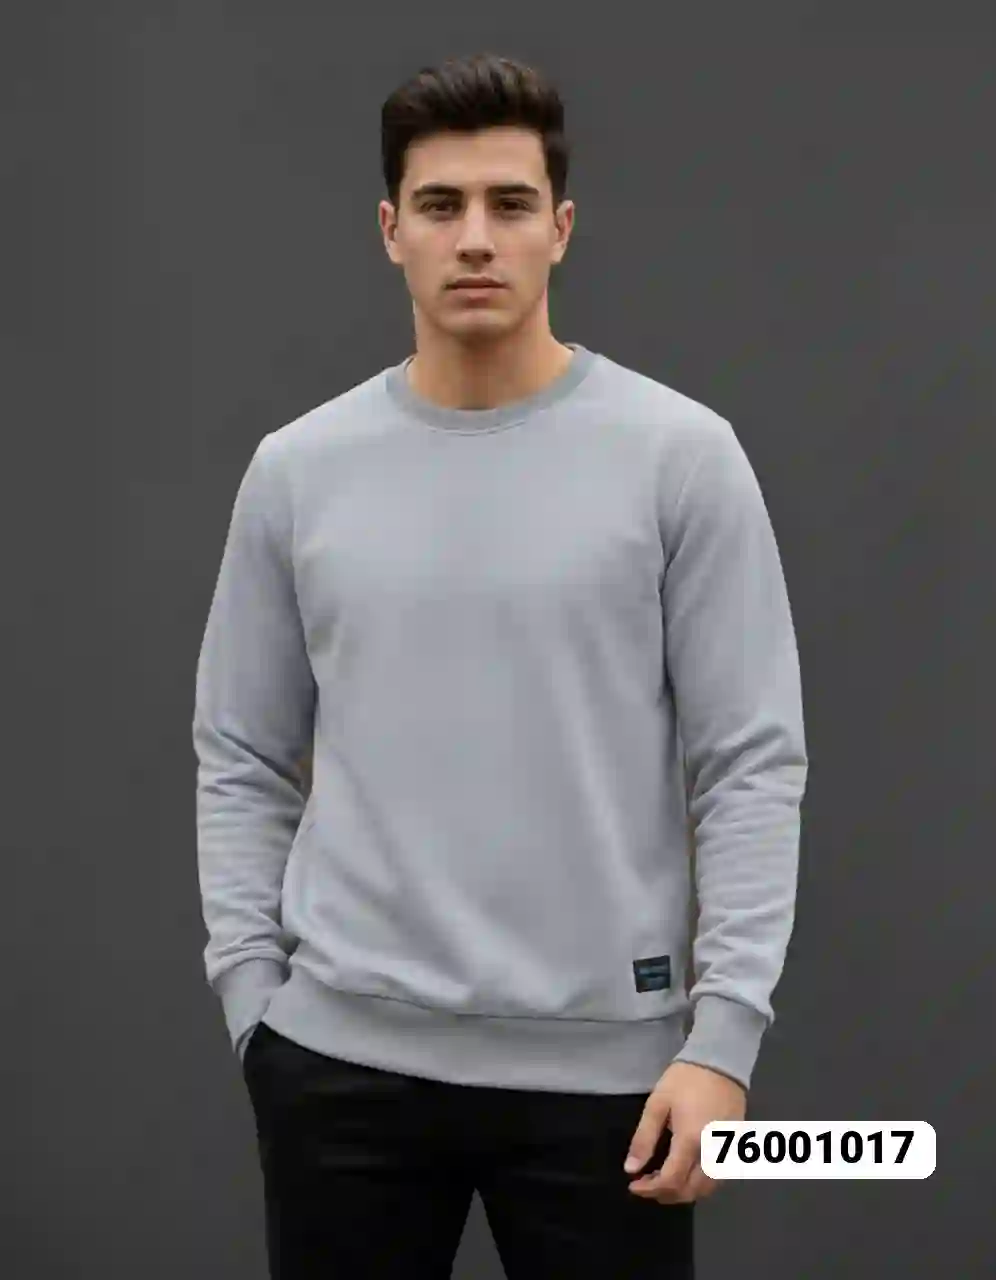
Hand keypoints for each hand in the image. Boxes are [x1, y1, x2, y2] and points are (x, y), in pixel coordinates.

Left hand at [623, 1061, 745, 1203]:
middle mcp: (712, 1153)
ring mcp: (727, 1152)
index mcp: (690, 1141)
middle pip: (690, 1191)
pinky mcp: (736, 1148)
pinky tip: (686, 1173)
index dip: (650, 1190)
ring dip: (684, 1193)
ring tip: (664, 1180)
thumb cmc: (685, 1079)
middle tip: (646, 1183)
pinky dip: (701, 1185)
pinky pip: (719, 1178)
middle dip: (666, 1195)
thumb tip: (631, 1169)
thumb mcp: (657, 1103)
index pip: (671, 1181)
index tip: (634, 1185)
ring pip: (707, 1189)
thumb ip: (644, 1138)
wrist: (720, 1061)